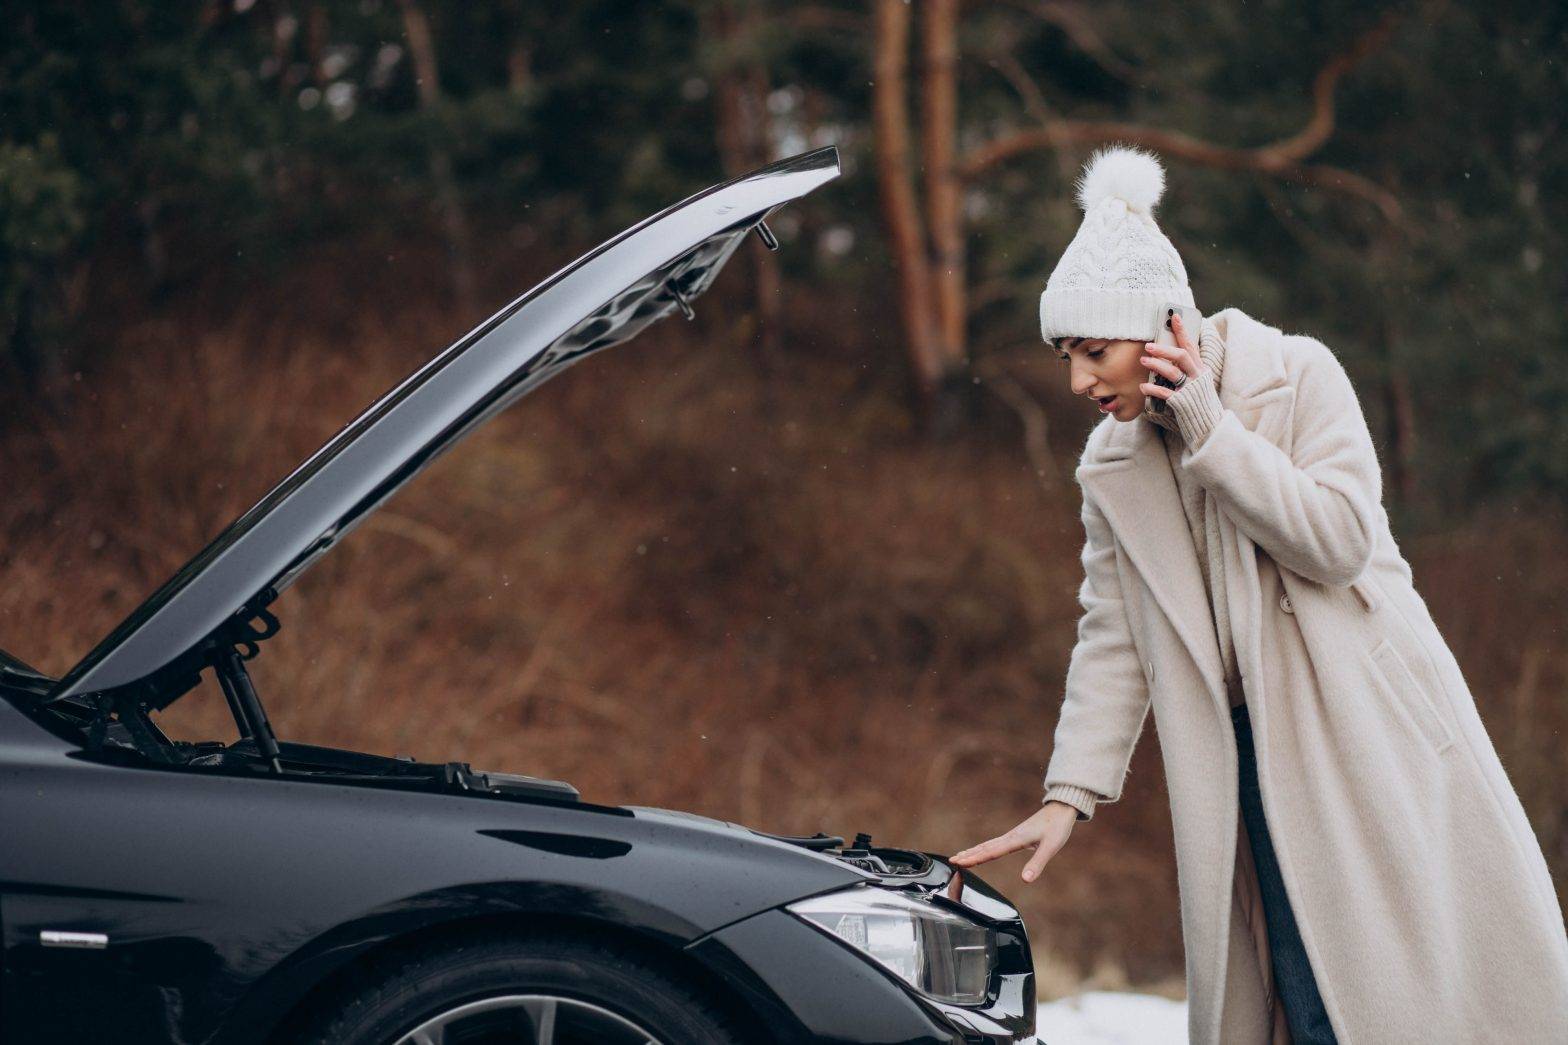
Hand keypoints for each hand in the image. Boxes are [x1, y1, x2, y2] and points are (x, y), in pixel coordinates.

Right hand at [948, 801, 1077, 883]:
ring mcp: (1012, 836)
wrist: (1062, 809)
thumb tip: (1025, 880)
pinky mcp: (1016, 836)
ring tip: (959, 856)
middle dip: (968, 855)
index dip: (974, 858)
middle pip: (984, 847)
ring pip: (987, 845)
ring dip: (973, 851)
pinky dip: (983, 848)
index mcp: (1015, 840)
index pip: (991, 852)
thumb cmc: (1057, 827)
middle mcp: (1010, 837)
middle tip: (951, 860)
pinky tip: (982, 851)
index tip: (959, 863)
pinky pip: (994, 844)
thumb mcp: (1051, 847)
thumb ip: (1038, 863)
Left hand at [1138, 310, 1204, 403]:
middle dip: (1164, 349)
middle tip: (1148, 346)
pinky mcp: (1182, 403)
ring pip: (1173, 371)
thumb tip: (1168, 357)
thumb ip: (1187, 370)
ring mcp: (1190, 389)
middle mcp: (1197, 377)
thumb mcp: (1197, 383)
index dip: (1182, 330)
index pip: (1191, 346)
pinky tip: (1143, 386)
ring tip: (1143, 361)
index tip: (1173, 317)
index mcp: (1201, 370)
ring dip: (1156, 364)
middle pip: (1181, 356)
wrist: (1210, 426)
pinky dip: (1152, 388)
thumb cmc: (1199, 403)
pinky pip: (1165, 392)